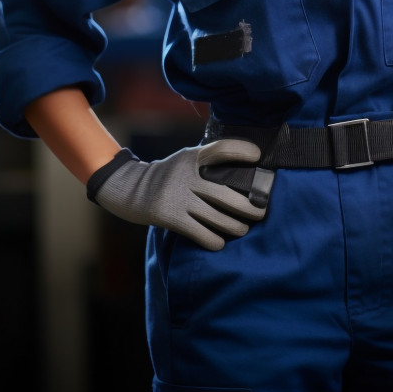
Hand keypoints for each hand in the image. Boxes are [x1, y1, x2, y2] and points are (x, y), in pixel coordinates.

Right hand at [89, 140, 266, 249]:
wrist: (129, 189)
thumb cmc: (169, 175)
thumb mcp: (186, 159)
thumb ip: (209, 161)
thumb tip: (247, 167)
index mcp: (193, 157)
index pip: (222, 149)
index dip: (242, 151)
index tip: (258, 157)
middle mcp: (187, 175)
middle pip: (226, 193)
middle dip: (250, 207)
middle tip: (263, 212)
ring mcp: (178, 196)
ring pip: (216, 217)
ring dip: (236, 227)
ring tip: (244, 229)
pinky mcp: (169, 216)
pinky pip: (199, 233)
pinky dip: (214, 240)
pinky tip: (220, 242)